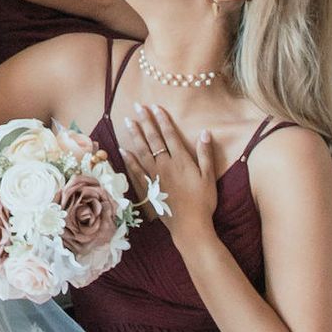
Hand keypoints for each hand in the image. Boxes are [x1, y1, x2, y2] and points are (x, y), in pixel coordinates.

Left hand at [117, 102, 217, 240]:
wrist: (190, 225)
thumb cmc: (203, 202)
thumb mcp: (209, 177)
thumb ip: (206, 154)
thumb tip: (205, 132)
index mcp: (181, 161)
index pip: (170, 135)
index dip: (163, 120)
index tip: (155, 107)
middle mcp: (165, 165)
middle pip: (154, 139)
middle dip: (146, 121)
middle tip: (137, 106)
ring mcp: (155, 176)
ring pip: (142, 151)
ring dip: (135, 135)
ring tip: (128, 121)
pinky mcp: (149, 188)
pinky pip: (136, 170)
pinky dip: (129, 159)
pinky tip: (123, 149)